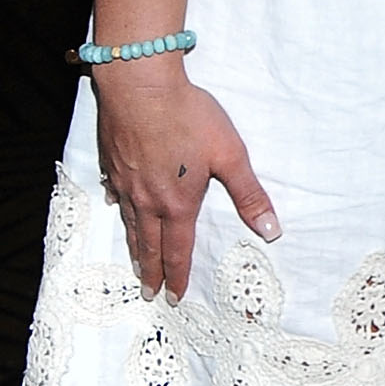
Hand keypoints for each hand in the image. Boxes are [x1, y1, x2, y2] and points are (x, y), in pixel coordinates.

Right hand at [92, 62, 279, 296]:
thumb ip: (249, 193)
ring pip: (129, 223)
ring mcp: (125, 183)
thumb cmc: (189, 118)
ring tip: (137, 263)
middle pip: (149, 244)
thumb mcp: (230, 155)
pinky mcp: (113, 163)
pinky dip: (118, 206)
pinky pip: (114, 194)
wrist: (141, 88)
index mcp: (178, 203)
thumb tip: (270, 230)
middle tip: (149, 293)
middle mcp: (147, 200)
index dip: (178, 275)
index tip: (175, 297)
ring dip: (135, 247)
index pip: (179, 249)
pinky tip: (115, 206)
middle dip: (152, 271)